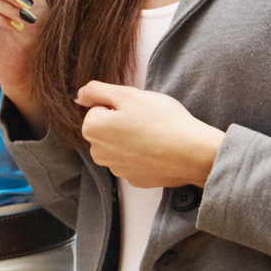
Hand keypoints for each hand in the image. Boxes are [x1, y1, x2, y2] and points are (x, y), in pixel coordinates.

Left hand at [77, 81, 224, 188]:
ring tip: (155, 135)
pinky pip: (135, 161)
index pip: (98, 109)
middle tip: (147, 121)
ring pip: (120, 146)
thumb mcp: (127, 94)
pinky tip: (160, 151)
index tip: (135, 110)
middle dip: (122, 122)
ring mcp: (117, 169)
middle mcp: (98, 153)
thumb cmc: (161, 120)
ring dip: (133, 139)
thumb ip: (96, 91)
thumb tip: (77, 95)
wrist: (193, 153)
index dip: (118, 106)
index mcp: (92, 130)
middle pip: (107, 129)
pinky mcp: (136, 179)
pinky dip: (145, 156)